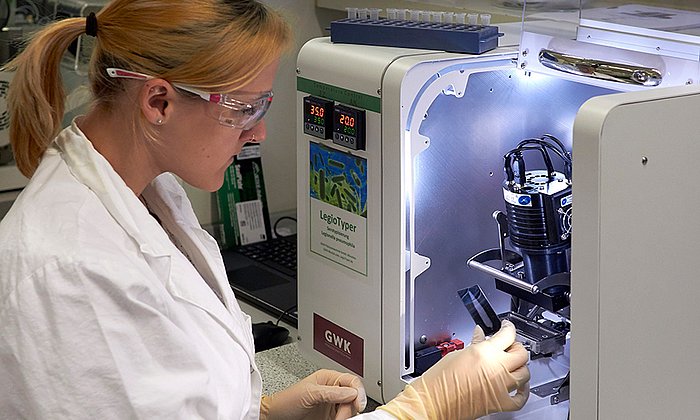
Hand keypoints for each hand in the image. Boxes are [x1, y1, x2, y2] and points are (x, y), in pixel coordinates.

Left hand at [260, 369, 366, 419]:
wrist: (276, 417)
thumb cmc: (286, 401)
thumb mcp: (310, 394)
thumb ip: (331, 392)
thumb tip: (351, 392)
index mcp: (328, 378)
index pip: (352, 381)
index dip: (357, 392)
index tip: (356, 404)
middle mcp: (332, 390)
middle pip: (354, 397)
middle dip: (350, 408)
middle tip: (341, 417)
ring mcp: (332, 404)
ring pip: (351, 409)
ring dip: (347, 416)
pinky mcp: (330, 417)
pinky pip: (344, 417)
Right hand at [378, 320, 529, 419]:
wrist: (433, 401)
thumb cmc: (438, 381)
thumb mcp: (456, 354)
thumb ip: (474, 345)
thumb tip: (480, 336)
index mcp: (485, 352)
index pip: (507, 334)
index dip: (508, 327)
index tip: (506, 327)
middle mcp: (496, 367)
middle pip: (521, 353)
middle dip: (517, 346)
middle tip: (509, 345)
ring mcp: (500, 386)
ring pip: (524, 373)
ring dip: (521, 366)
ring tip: (513, 364)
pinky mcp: (500, 402)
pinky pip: (520, 398)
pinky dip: (523, 392)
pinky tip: (519, 386)